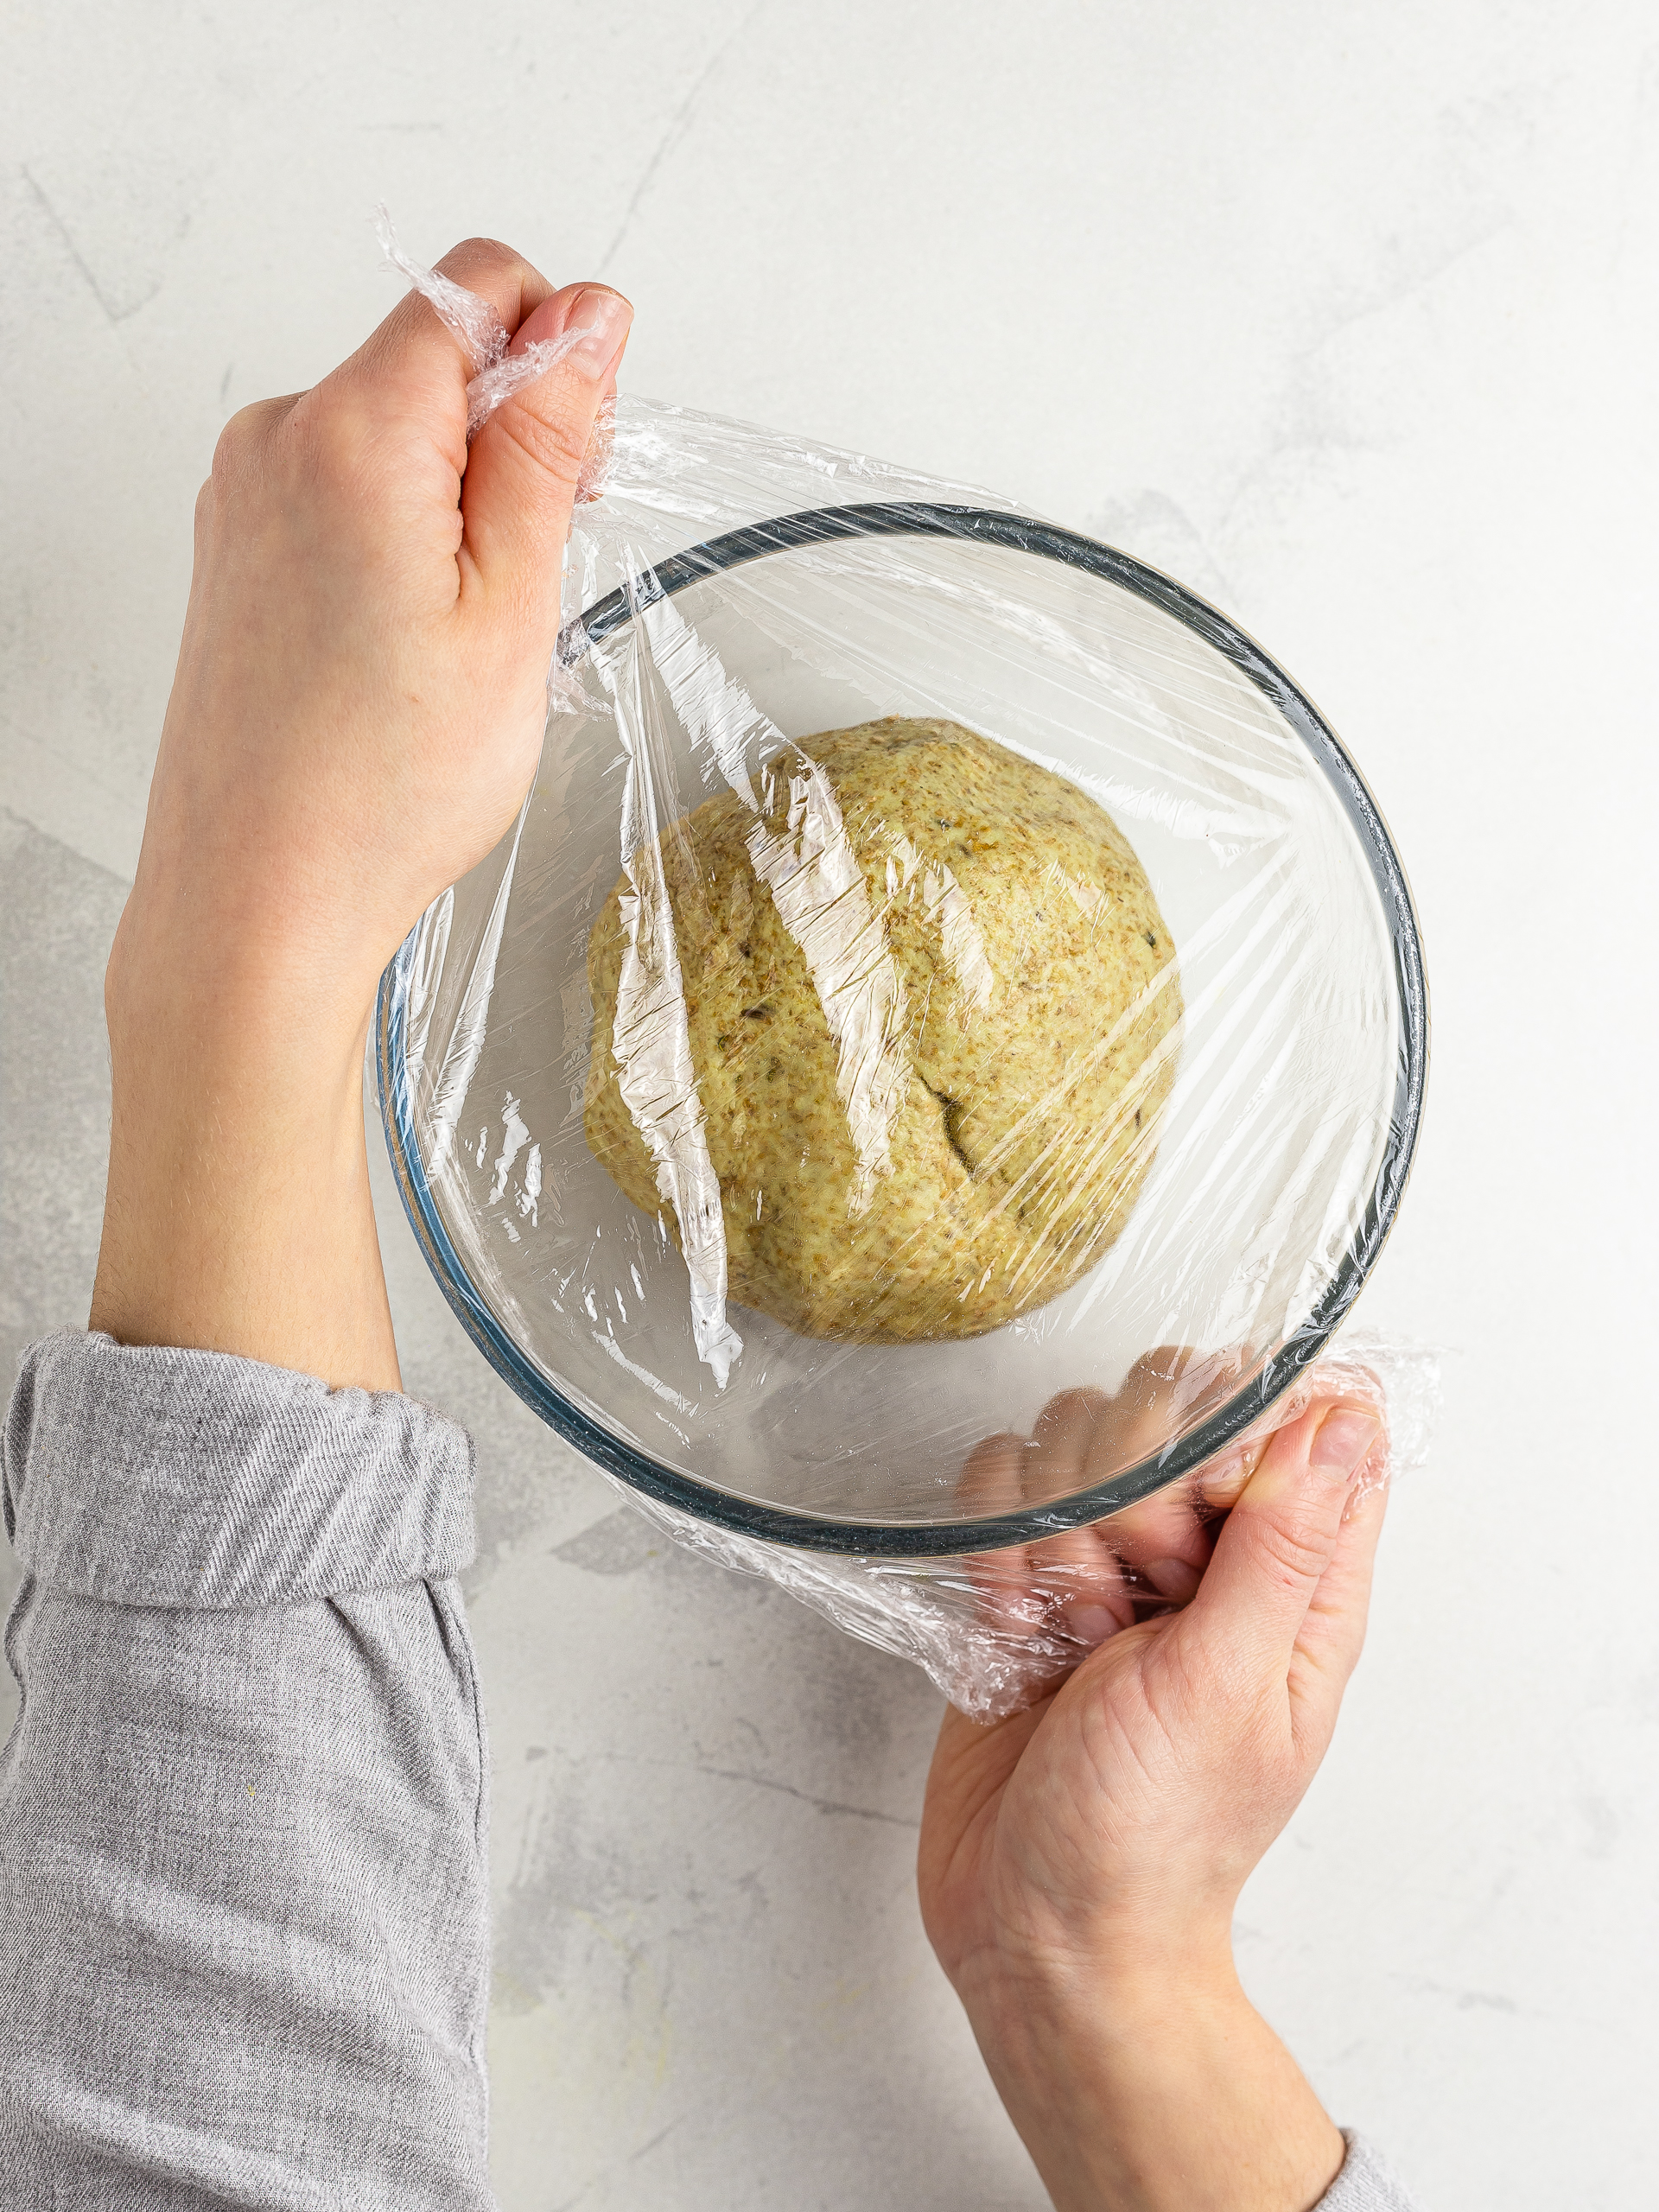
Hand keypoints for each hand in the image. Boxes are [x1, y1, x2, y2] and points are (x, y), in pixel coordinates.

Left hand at [91, 240, 631, 1388]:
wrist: (257, 899)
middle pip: (437, 357)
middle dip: (509, 441)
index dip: (555, 355)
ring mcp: (244, 493)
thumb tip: (587, 319)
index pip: (477, 284)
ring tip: (461, 637)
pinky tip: (411, 646)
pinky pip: (348, 491)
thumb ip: (547, 442)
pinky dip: (402, 540)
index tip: (575, 464)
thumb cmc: (379, 788)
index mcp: (350, 430)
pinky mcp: (237, 546)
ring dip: (458, 503)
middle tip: (522, 584)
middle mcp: (277, 437)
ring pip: (397, 432)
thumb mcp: (513, 606)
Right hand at [919, 1391, 1388, 2211]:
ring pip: (1075, 1437)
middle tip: (1132, 1598)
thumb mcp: (1230, 1682)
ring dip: (1055, 1532)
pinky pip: (1000, 1490)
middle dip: (1130, 1490)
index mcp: (1296, 1581)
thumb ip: (1283, 1541)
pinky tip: (1011, 1630)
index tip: (1202, 1494)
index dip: (1239, 1423)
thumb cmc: (1154, 1834)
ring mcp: (1116, 1565)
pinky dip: (994, 1551)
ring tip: (1069, 1632)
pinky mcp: (1030, 1581)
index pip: (1298, 1416)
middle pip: (1170, 1406)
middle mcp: (1211, 1557)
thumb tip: (1348, 1417)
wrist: (1039, 1930)